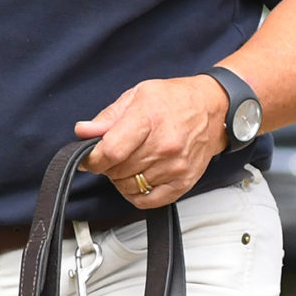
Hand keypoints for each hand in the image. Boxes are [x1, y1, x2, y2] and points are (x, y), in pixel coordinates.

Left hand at [74, 76, 226, 207]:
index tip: (88, 158)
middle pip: (118, 170)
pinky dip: (136, 193)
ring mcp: (175, 167)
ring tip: (127, 162)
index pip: (111, 151)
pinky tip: (137, 178)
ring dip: (120, 178)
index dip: (92, 158)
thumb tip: (84, 131)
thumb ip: (108, 117)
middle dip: (106, 166)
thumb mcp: (137, 95)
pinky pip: (149, 200)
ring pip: (130, 186)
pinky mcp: (184, 182)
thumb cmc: (175, 99)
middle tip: (111, 154)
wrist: (212, 108)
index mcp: (148, 119)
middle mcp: (164, 146)